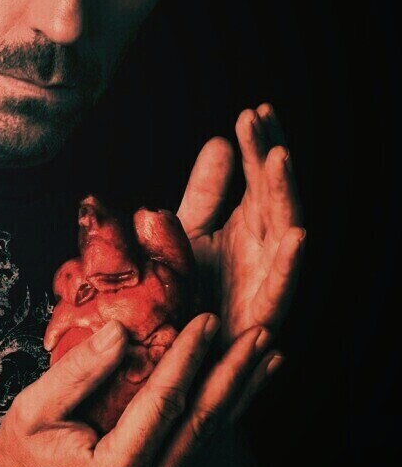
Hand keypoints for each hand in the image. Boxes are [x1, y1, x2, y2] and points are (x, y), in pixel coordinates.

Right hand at [0, 315, 272, 466]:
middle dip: (234, 375)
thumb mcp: (34, 407)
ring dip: (240, 394)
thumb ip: (78, 372)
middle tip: (259, 335)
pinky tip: (240, 390)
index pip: (164, 403)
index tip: (207, 321)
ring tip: (267, 357)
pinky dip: (223, 414)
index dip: (188, 358)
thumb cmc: (21, 454)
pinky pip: (198, 448)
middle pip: (202, 425)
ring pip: (209, 439)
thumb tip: (120, 331)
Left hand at [177, 104, 305, 346]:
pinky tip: (296, 233)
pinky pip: (279, 290)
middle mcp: (263, 252)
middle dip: (270, 158)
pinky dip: (289, 264)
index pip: (259, 179)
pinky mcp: (260, 318)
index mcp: (248, 229)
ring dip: (284, 197)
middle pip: (274, 196)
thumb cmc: (184, 295)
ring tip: (279, 158)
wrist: (169, 354)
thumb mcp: (187, 231)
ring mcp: (265, 282)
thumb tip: (221, 142)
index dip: (260, 146)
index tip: (253, 111)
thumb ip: (206, 192)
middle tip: (260, 119)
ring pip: (283, 234)